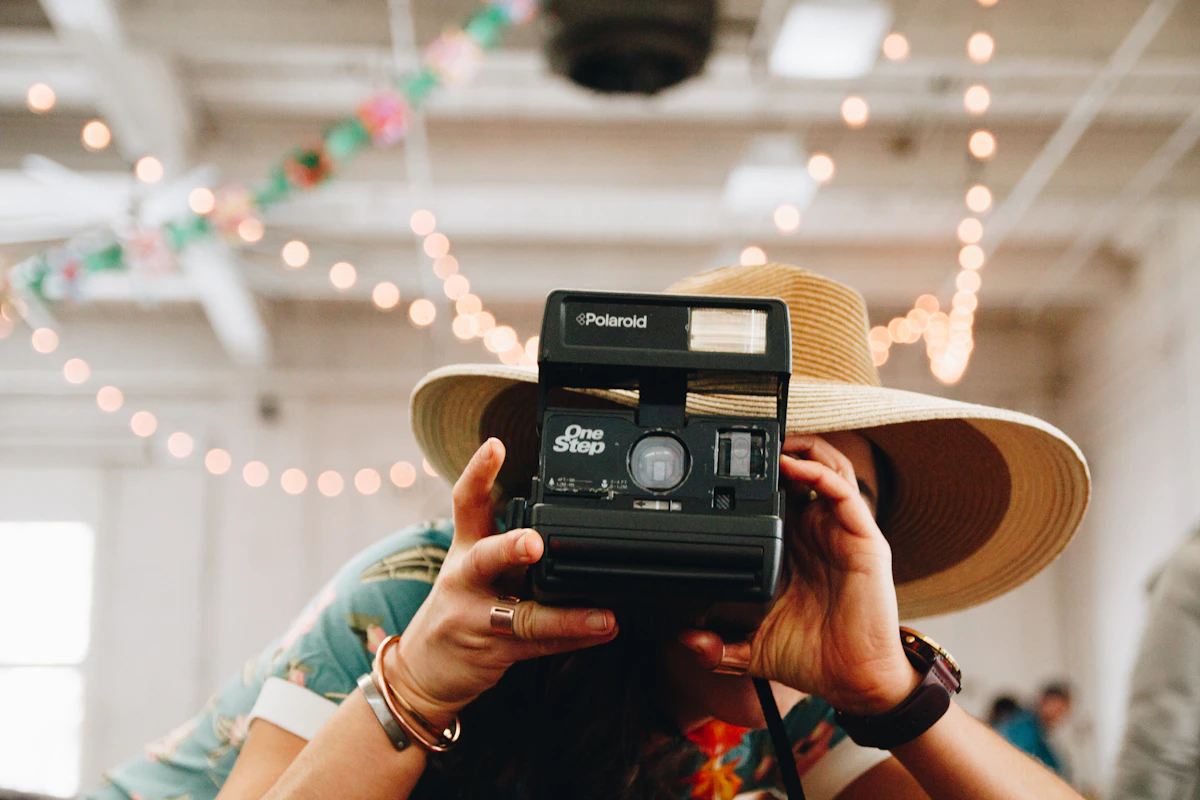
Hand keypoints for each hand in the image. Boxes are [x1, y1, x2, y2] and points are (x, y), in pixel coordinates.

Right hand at [385, 438, 617, 723]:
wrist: (422, 672)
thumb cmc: (459, 610)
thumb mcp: (475, 570)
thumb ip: (510, 546)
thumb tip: (563, 524)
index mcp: (465, 549)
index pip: (467, 503)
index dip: (478, 472)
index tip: (495, 446)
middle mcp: (466, 580)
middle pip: (485, 558)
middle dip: (509, 547)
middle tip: (534, 542)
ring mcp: (477, 619)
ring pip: (522, 615)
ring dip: (564, 616)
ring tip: (602, 615)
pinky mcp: (493, 652)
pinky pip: (540, 645)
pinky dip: (575, 637)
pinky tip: (603, 630)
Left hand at [680, 434, 918, 714]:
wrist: (854, 681)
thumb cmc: (813, 657)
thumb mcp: (753, 648)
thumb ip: (718, 646)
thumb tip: (685, 640)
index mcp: (796, 547)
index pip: (779, 496)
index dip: (758, 476)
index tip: (723, 467)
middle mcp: (820, 532)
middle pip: (804, 471)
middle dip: (779, 449)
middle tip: (747, 440)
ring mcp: (842, 532)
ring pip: (828, 469)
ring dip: (802, 449)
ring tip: (773, 441)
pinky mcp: (863, 539)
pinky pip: (843, 492)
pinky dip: (818, 472)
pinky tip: (793, 466)